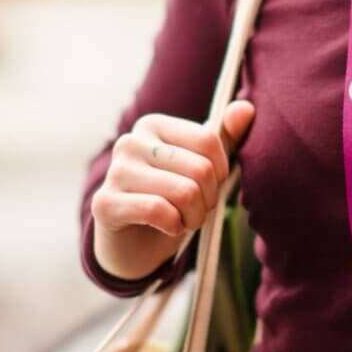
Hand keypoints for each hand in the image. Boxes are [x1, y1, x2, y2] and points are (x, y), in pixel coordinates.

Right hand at [90, 102, 254, 277]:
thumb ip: (225, 137)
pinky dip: (174, 226)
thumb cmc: (172, 198)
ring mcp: (114, 172)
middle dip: (208, 198)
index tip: (210, 186)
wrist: (134, 243)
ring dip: (194, 216)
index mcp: (154, 125)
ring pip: (184, 192)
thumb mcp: (202, 166)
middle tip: (197, 209)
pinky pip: (159, 211)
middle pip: (200, 169)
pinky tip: (168, 227)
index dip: (221, 171)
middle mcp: (130, 142)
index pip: (209, 140)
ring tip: (184, 219)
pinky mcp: (105, 203)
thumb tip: (246, 108)